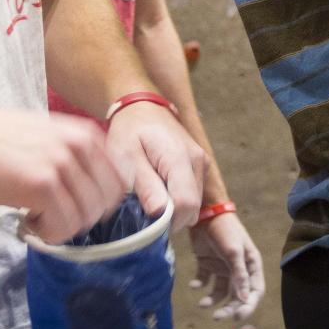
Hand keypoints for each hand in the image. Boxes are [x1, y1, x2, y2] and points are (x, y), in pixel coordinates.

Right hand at [0, 101, 127, 243]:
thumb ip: (76, 157)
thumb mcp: (51, 136)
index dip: (102, 201)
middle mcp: (81, 147)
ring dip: (61, 227)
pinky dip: (47, 233)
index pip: (120, 180)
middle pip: (106, 204)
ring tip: (37, 216)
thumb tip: (94, 193)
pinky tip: (28, 219)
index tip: (79, 206)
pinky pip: (61, 226)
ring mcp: (62, 165)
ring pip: (84, 219)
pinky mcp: (41, 185)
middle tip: (54, 215)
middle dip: (81, 217)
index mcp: (86, 135)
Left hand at [105, 102, 205, 229]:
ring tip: (149, 195)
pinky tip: (159, 188)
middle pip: (192, 208)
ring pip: (194, 204)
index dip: (166, 221)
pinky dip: (177, 199)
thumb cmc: (129, 130)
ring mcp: (202, 163)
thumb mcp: (126, 156)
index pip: (185, 205)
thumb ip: (144, 184)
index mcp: (179, 158)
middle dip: (169, 218)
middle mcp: (198, 161)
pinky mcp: (200, 166)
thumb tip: (160, 213)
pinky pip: (193, 194)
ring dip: (173, 209)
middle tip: (143, 209)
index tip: (144, 221)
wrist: (142, 106)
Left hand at [188, 211, 265, 319]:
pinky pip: (205, 281)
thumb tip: (244, 300)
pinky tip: (193, 284)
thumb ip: (239, 275)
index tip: (237, 317)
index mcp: (251, 265)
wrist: (205, 212)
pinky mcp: (207, 264)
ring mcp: (222, 267)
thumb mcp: (234, 252)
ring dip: (212, 300)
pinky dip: (199, 285)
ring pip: (220, 292)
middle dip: (228, 308)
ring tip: (202, 303)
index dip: (248, 306)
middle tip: (217, 317)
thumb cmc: (225, 230)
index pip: (254, 292)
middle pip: (237, 296)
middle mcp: (238, 269)